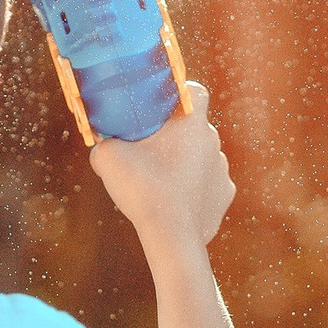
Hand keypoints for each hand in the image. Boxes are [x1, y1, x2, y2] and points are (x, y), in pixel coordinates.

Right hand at [89, 81, 234, 256]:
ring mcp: (222, 169)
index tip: (159, 110)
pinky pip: (208, 184)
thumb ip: (104, 143)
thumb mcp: (108, 158)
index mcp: (191, 122)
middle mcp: (213, 140)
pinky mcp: (225, 195)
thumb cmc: (143, 190)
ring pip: (201, 156)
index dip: (177, 96)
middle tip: (149, 151)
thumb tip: (102, 144)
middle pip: (194, 128)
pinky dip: (193, 190)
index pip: (194, 92)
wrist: (171, 236)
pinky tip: (174, 200)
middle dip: (174, 136)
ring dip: (184, 163)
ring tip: (159, 181)